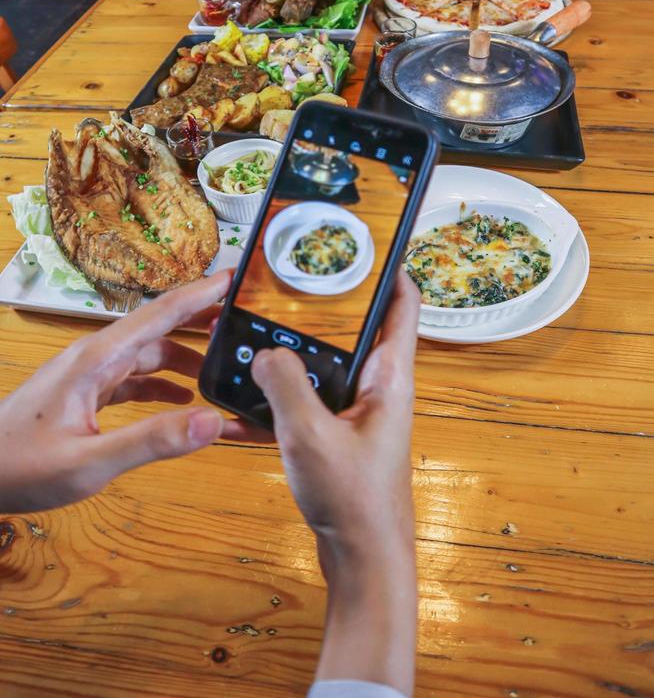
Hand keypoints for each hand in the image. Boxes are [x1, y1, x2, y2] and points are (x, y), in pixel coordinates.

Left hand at [0, 270, 231, 514]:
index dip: (200, 293)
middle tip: (247, 321)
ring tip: (226, 368)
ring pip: (150, 355)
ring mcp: (90, 376)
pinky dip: (164, 385)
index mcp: (98, 359)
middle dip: (203, 322)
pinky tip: (185, 400)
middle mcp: (97, 358)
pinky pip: (135, 380)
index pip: (159, 314)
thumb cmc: (21, 466)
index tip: (235, 277)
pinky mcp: (87, 396)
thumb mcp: (90, 461)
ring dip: (187, 359)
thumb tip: (212, 421)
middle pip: (160, 329)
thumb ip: (151, 441)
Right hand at [222, 271, 420, 693]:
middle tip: (287, 288)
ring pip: (324, 369)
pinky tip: (240, 410)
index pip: (403, 307)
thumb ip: (284, 386)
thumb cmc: (355, 500)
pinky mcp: (337, 438)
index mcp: (389, 378)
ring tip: (252, 343)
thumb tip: (266, 354)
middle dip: (321, 311)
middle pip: (354, 333)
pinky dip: (278, 404)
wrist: (363, 559)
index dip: (392, 270)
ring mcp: (357, 414)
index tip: (371, 242)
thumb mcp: (311, 435)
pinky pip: (306, 407)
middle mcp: (378, 390)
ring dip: (291, 359)